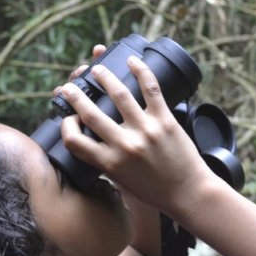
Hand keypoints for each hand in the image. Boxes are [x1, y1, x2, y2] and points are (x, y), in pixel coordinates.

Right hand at [57, 56, 213, 215]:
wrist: (188, 193)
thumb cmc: (155, 191)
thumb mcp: (121, 182)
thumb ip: (105, 163)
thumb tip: (91, 144)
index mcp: (110, 163)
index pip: (74, 141)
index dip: (66, 127)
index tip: (69, 119)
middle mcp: (125, 146)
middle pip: (91, 114)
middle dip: (76, 96)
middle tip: (70, 87)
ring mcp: (146, 130)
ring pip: (119, 95)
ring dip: (105, 77)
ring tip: (97, 69)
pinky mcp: (165, 121)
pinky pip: (151, 89)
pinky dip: (141, 71)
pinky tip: (132, 61)